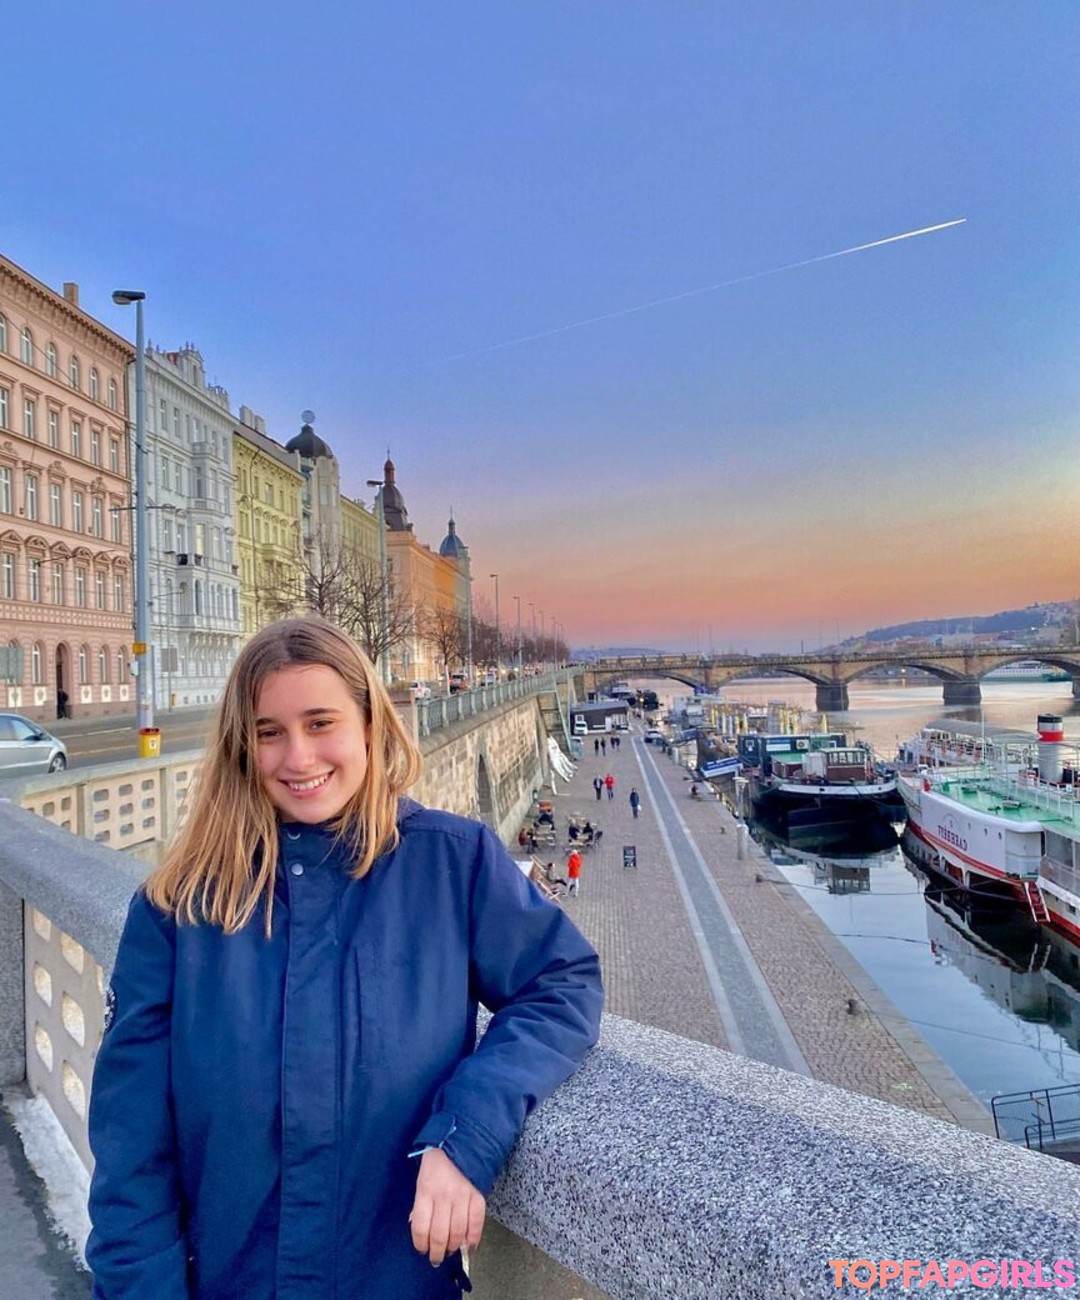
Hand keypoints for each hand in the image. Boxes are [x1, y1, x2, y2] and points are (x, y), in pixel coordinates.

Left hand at [409, 1147, 485, 1266]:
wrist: (461, 1140)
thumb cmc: (436, 1161)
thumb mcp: (421, 1179)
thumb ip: (421, 1204)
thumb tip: (420, 1228)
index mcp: (426, 1190)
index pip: (420, 1227)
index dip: (420, 1243)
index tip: (422, 1250)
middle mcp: (444, 1196)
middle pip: (440, 1234)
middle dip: (437, 1252)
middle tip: (436, 1258)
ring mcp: (463, 1196)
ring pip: (458, 1232)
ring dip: (454, 1247)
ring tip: (450, 1252)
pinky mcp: (478, 1195)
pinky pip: (477, 1223)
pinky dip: (473, 1238)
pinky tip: (469, 1246)